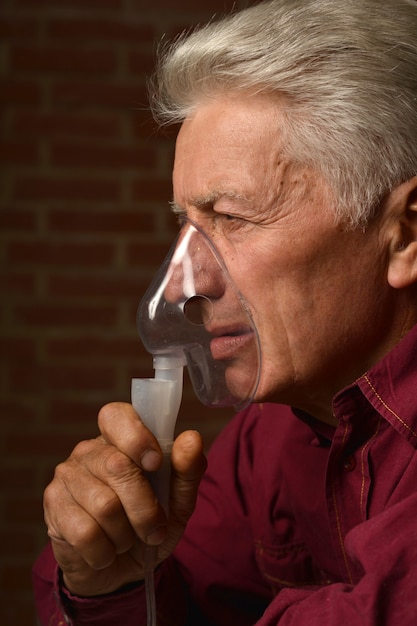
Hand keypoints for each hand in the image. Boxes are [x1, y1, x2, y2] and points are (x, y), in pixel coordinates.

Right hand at [43, 402, 206, 596]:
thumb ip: (188, 469)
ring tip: (126, 538)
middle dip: (145, 508)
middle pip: (118, 467)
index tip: (155, 463)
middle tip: (155, 529)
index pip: (116, 416)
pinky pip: (86, 533)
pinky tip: (106, 551)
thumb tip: (191, 438)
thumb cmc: (150, 524)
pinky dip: (106, 551)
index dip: (136, 437)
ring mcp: (66, 476)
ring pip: (104, 505)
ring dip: (126, 534)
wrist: (121, 570)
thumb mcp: (179, 501)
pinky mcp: (52, 507)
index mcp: (119, 438)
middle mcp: (89, 450)